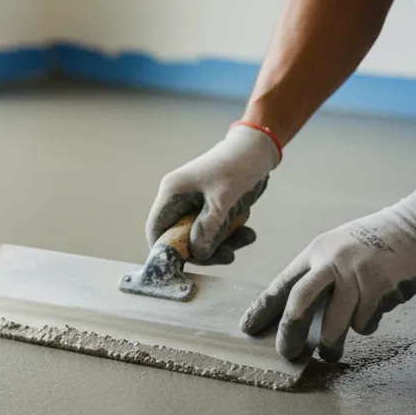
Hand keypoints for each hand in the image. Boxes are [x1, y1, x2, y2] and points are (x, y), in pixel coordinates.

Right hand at [146, 123, 280, 263]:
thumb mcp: (223, 201)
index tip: (186, 265)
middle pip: (180, 237)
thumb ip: (208, 230)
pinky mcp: (210, 206)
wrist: (259, 149)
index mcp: (172, 193)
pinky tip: (247, 229)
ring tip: (246, 237)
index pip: (156, 230)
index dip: (166, 251)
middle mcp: (179, 200)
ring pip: (200, 236)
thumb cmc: (238, 168)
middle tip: (228, 255)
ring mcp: (194, 204)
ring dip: (222, 242)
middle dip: (204, 249)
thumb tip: (197, 254)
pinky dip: (230, 234)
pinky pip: (214, 229)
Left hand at [241, 183, 415, 361]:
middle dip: (290, 332)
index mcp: (315, 252)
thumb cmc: (373, 242)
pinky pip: (365, 321)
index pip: (280, 284)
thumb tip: (296, 312)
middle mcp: (331, 262)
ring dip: (330, 343)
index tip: (248, 328)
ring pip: (334, 322)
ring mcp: (356, 275)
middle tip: (287, 353)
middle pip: (299, 303)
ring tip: (330, 354)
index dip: (262, 309)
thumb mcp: (336, 249)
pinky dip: (364, 326)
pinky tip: (370, 317)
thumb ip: (317, 274)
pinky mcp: (381, 288)